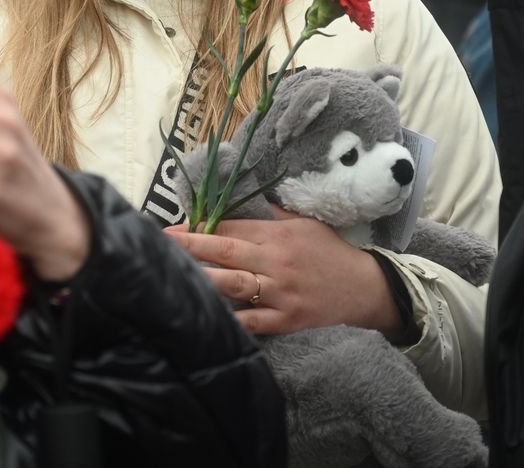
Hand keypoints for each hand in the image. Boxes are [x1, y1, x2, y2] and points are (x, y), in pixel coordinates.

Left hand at [165, 206, 401, 336]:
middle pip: (224, 251)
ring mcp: (280, 293)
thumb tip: (236, 202)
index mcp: (278, 235)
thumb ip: (270, 214)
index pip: (231, 228)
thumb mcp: (304, 223)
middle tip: (159, 244)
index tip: (173, 228)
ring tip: (172, 275)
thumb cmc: (330, 251)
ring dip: (200, 278)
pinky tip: (204, 316)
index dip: (199, 227)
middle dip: (189, 246)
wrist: (364, 288)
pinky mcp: (285, 319)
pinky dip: (229, 319)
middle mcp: (276, 262)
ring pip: (232, 284)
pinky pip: (251, 321)